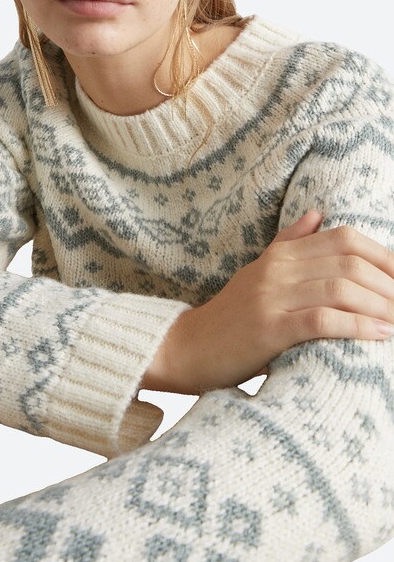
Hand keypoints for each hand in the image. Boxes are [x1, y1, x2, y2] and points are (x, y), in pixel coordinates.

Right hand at [169, 209, 393, 393]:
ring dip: (382, 305)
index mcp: (280, 254)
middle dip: (390, 283)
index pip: (344, 239)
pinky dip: (358, 325)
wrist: (187, 347)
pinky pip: (323, 319)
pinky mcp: (268, 328)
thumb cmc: (230, 318)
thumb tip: (317, 214)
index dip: (384, 256)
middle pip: (350, 262)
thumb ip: (289, 243)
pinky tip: (381, 334)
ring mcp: (271, 296)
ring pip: (341, 288)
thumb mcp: (258, 273)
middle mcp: (277, 269)